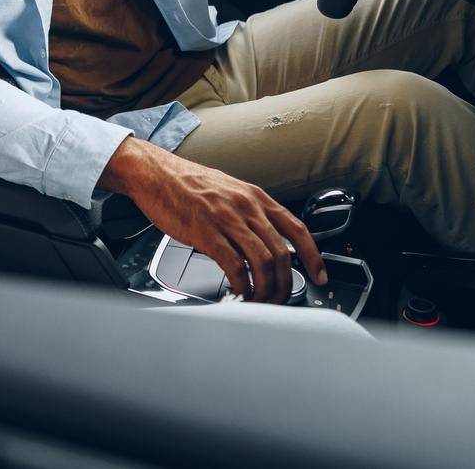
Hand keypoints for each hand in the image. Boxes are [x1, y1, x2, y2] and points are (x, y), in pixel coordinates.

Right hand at [99, 138, 326, 303]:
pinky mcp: (206, 232)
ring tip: (259, 300)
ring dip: (265, 288)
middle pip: (282, 253)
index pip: (297, 229)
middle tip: (279, 299)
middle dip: (285, 284)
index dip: (313, 256)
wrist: (155, 173)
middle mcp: (246, 206)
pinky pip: (234, 265)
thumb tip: (265, 243)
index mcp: (255, 197)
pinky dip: (242, 284)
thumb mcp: (228, 192)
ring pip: (263, 261)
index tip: (319, 277)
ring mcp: (227, 218)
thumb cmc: (187, 184)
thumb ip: (249, 215)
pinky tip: (239, 292)